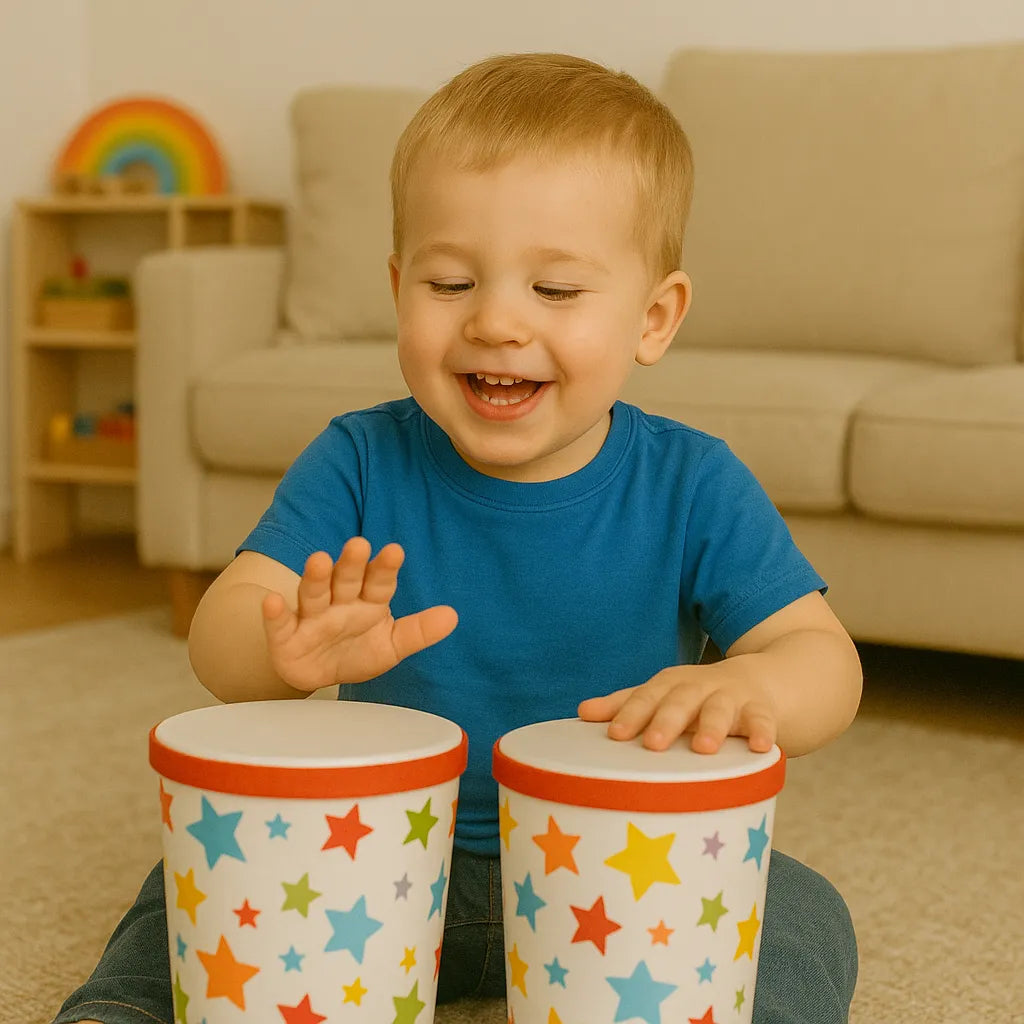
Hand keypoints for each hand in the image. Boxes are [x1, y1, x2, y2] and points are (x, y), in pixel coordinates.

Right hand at [261, 537, 457, 691]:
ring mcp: (311, 617)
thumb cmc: (357, 651)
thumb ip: (418, 631)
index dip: (385, 567)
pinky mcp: (285, 637)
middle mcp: (339, 603)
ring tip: (319, 560)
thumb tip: (453, 616)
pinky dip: (274, 613)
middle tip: (359, 544)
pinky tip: (271, 601)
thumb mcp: (391, 645)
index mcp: (368, 601)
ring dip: (315, 577)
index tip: (395, 551)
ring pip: (314, 593)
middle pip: (346, 579)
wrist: (319, 673)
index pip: (379, 582)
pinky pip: (279, 623)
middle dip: (351, 564)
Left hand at [577, 659, 776, 753]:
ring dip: (712, 727)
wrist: (757, 679)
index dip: (631, 714)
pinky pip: (763, 721)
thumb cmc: (695, 697)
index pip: (646, 697)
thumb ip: (625, 704)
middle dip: (667, 720)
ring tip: (703, 748)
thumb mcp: (661, 694)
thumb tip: (581, 711)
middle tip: (653, 744)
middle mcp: (698, 688)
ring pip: (720, 710)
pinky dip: (764, 732)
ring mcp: (731, 698)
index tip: (616, 734)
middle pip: (680, 701)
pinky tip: (762, 748)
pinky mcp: (760, 711)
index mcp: (669, 685)